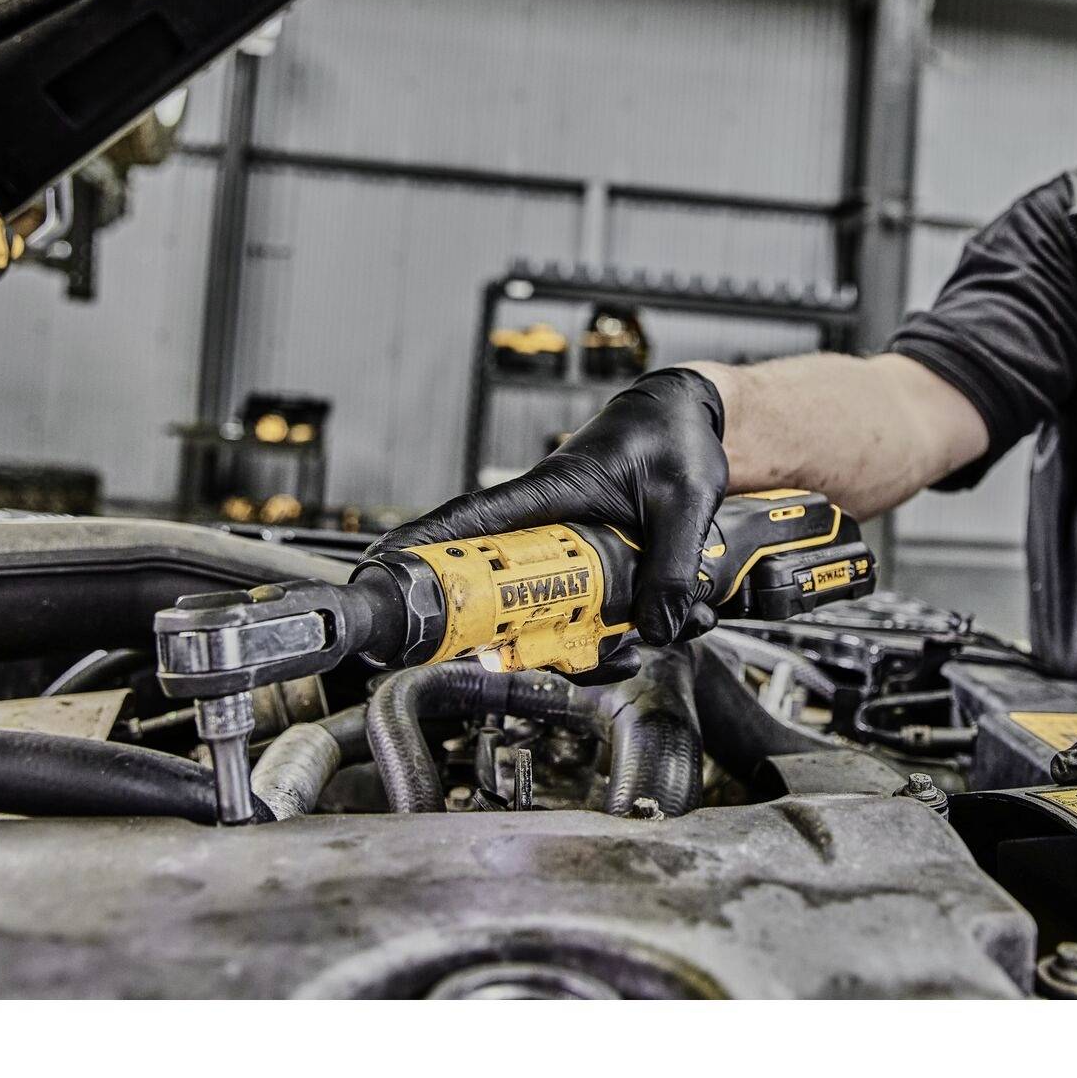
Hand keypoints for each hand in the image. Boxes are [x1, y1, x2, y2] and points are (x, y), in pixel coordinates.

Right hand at [382, 367, 729, 644]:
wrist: (691, 420)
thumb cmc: (672, 435)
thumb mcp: (684, 498)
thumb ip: (673, 564)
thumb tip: (657, 630)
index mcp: (552, 493)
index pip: (475, 520)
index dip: (426, 545)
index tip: (385, 568)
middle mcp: (550, 525)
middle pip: (510, 590)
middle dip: (527, 637)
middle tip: (555, 658)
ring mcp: (571, 548)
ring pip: (556, 612)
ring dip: (593, 643)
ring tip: (634, 650)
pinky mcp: (598, 563)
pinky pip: (596, 609)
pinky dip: (628, 630)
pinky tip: (668, 628)